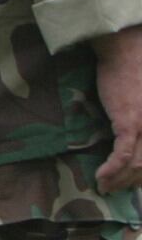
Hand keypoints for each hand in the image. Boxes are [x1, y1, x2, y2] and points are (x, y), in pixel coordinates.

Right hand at [92, 28, 141, 188]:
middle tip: (117, 189)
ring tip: (106, 187)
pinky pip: (122, 155)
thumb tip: (133, 135)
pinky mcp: (130, 122)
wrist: (127, 50)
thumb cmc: (138, 70)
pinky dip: (111, 170)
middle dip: (132, 181)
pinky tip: (101, 178)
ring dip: (120, 180)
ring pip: (138, 165)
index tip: (132, 182)